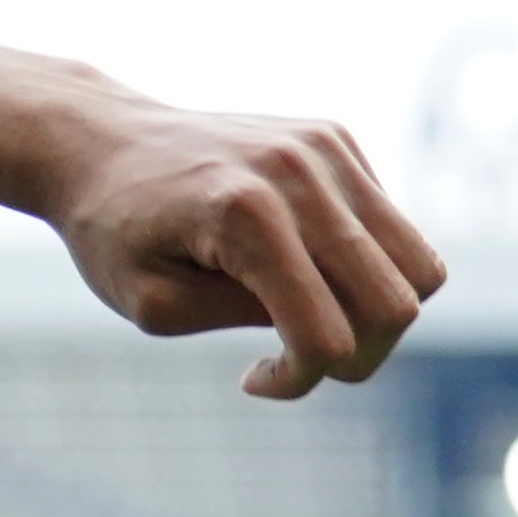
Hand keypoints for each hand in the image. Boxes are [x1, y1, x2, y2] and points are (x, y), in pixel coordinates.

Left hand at [40, 107, 444, 400]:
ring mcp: (324, 147)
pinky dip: (364, 265)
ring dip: (374, 314)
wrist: (97, 141)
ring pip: (420, 266)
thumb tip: (335, 325)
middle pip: (396, 304)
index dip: (300, 379)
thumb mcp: (154, 303)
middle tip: (296, 360)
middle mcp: (298, 173)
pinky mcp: (334, 137)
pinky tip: (299, 263)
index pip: (327, 336)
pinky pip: (392, 228)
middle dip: (357, 357)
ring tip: (308, 316)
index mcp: (245, 217)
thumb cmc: (112, 231)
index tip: (252, 379)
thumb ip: (244, 320)